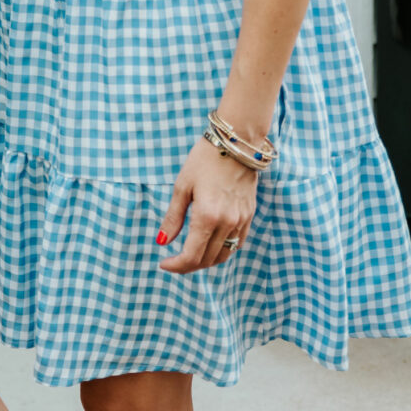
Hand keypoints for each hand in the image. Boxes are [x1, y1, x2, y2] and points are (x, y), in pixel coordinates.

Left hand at [157, 136, 257, 273]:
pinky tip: (209, 245)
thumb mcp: (182, 187)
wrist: (236, 143)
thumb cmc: (204, 160)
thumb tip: (161, 242)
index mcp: (207, 217)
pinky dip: (222, 251)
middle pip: (207, 260)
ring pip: (224, 256)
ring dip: (205, 262)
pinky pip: (236, 244)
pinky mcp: (249, 216)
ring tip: (189, 257)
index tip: (163, 263)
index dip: (176, 266)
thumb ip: (173, 218)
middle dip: (188, 266)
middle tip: (173, 262)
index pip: (192, 256)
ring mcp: (241, 221)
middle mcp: (227, 223)